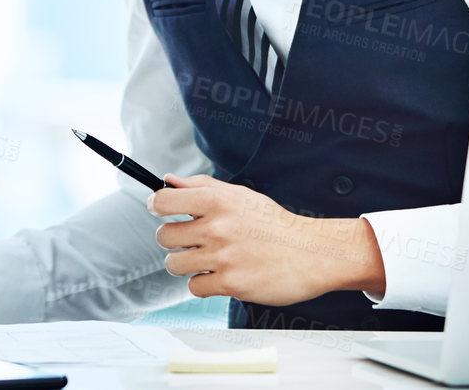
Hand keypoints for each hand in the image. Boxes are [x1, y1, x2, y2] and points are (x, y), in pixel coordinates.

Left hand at [149, 174, 385, 305]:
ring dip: (185, 264)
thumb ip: (201, 186)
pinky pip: (194, 287)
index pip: (163, 201)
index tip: (159, 211)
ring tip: (204, 260)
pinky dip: (203, 284)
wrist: (311, 253)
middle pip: (164, 236)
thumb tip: (167, 181)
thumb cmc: (274, 224)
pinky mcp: (231, 284)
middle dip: (174, 240)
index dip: (156, 206)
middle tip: (191, 241)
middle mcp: (216, 227)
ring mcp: (223, 257)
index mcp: (216, 200)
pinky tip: (219, 276)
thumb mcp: (240, 195)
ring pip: (174, 264)